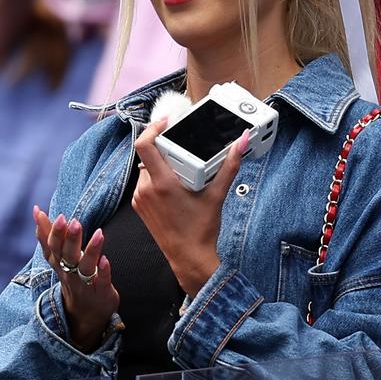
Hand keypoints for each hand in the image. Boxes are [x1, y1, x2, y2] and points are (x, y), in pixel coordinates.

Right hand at [34, 207, 119, 352]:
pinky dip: (104, 272)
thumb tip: (36, 210)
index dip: (50, 231)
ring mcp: (85, 283)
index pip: (51, 246)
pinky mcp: (101, 291)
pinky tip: (106, 260)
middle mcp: (70, 272)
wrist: (85, 315)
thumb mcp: (58, 258)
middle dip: (68, 238)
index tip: (50, 214)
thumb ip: (48, 235)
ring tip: (99, 233)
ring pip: (85, 266)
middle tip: (73, 221)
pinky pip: (102, 281)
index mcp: (59, 263)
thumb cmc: (73, 279)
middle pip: (66, 255)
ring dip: (91, 250)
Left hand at [133, 119, 248, 295]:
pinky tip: (174, 188)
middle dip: (166, 150)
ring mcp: (140, 198)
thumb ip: (230, 165)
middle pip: (149, 154)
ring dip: (162, 165)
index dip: (153, 128)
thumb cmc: (200, 230)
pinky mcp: (140, 205)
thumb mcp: (217, 195)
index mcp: (162, 184)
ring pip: (147, 167)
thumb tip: (241, 143)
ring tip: (182, 174)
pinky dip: (157, 179)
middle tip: (184, 151)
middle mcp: (146, 189)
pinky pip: (145, 182)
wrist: (189, 257)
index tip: (166, 122)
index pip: (145, 144)